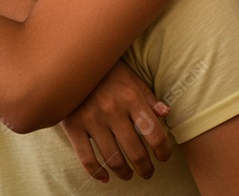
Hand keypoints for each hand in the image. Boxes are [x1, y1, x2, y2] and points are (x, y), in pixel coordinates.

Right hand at [60, 60, 171, 181]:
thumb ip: (148, 97)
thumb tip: (167, 114)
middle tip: (148, 172)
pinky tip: (105, 177)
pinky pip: (86, 158)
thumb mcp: (131, 78)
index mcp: (131, 97)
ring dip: (124, 172)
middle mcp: (113, 110)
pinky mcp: (73, 126)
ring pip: (113, 159)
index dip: (163, 151)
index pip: (154, 133)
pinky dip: (97, 173)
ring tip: (128, 175)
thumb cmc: (106, 71)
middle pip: (135, 151)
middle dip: (145, 168)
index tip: (163, 157)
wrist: (72, 61)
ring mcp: (92, 120)